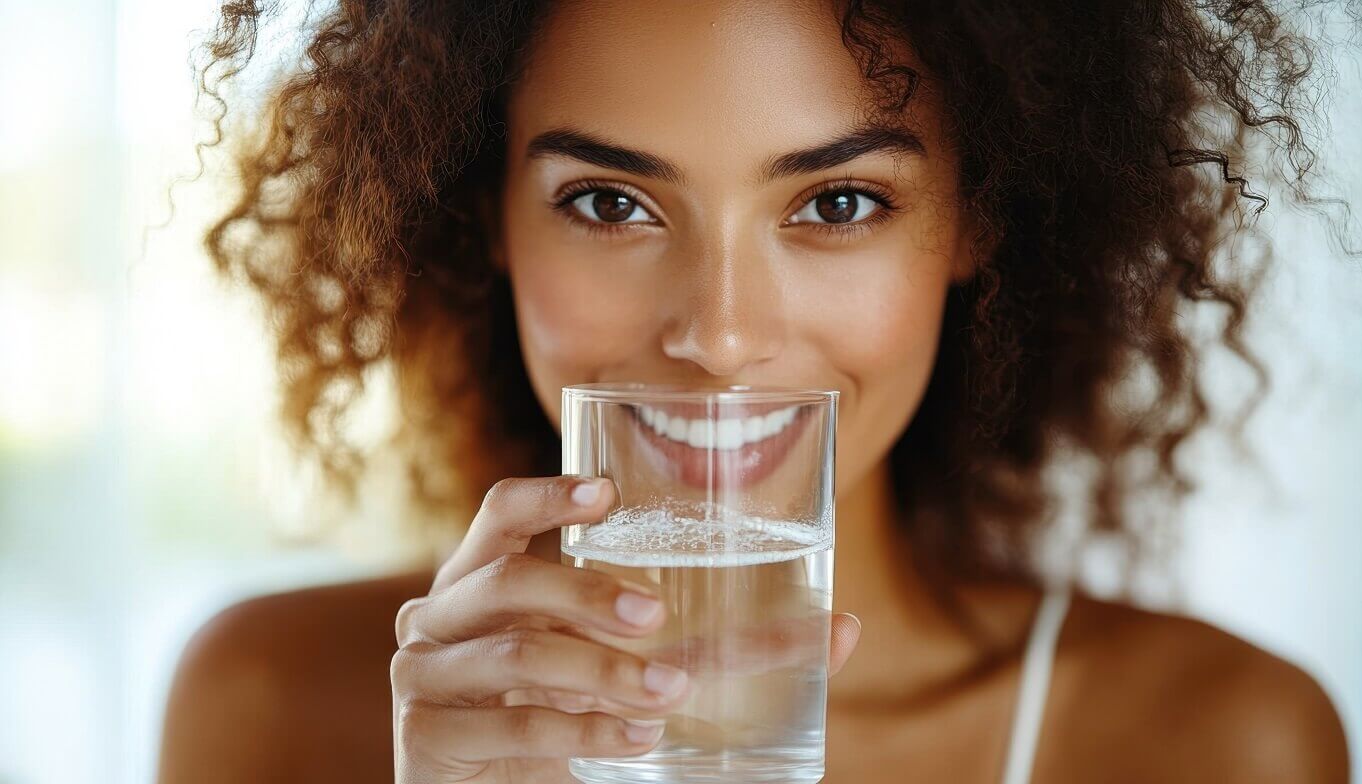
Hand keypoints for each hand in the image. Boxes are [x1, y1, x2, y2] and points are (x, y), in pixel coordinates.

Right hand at [390, 475, 860, 782]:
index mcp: (484, 578)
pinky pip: (507, 725)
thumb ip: (716, 648)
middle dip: (588, 593)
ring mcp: (424, 675)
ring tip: (665, 695)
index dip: (547, 495)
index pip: (501, 512)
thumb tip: (843, 631)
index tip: (606, 495)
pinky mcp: (425, 739)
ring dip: (599, 671)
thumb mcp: (627, 668)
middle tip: (656, 617)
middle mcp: (441, 614)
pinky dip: (576, 729)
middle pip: (510, 579)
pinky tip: (633, 738)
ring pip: (516, 653)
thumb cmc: (568, 713)